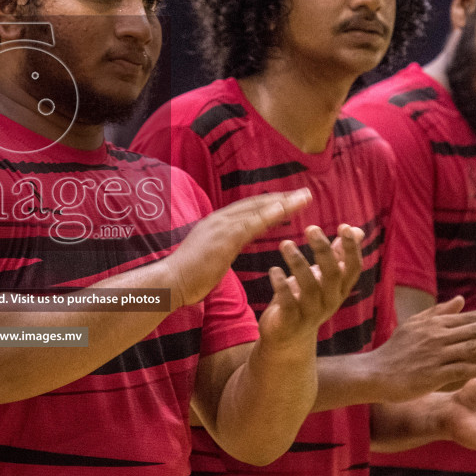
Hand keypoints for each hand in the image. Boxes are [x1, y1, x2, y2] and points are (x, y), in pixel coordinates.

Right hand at [165, 189, 312, 305]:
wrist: (170, 282)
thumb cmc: (189, 276)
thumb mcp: (209, 256)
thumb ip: (221, 246)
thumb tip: (227, 247)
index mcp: (216, 223)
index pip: (249, 209)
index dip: (270, 203)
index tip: (290, 200)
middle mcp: (219, 219)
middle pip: (256, 204)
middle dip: (282, 197)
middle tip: (305, 193)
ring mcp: (221, 226)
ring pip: (258, 209)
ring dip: (283, 202)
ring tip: (304, 197)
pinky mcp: (223, 238)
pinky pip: (252, 223)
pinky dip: (269, 214)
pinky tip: (285, 209)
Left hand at [257, 224, 364, 347]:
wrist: (288, 338)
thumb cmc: (306, 300)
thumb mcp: (324, 278)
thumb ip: (338, 255)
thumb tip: (357, 229)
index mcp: (340, 289)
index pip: (353, 268)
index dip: (351, 248)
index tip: (344, 227)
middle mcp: (330, 301)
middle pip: (333, 274)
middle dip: (323, 250)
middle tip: (311, 228)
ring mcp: (312, 313)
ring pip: (310, 287)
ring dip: (298, 262)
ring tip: (285, 244)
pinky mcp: (291, 321)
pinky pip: (289, 302)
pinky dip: (281, 285)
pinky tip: (274, 270)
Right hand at [366, 297, 475, 400]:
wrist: (375, 373)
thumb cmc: (396, 351)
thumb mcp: (414, 326)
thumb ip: (439, 312)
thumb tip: (461, 300)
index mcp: (434, 324)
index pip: (471, 318)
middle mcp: (437, 336)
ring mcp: (435, 355)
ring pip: (472, 347)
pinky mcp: (432, 374)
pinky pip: (461, 369)